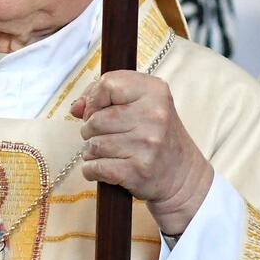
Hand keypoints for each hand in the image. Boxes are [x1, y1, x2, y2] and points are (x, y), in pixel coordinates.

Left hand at [70, 71, 212, 236]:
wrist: (183, 175)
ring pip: (93, 145)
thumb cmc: (157, 137)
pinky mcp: (137, 170)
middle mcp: (153, 115)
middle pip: (95, 118)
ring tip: (108, 153)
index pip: (107, 83)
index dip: (95, 99)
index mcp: (155, 91)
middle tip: (106, 136)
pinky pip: (94, 167)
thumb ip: (107, 98)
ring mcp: (146, 144)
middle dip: (91, 130)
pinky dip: (92, 170)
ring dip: (92, 151)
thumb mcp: (143, 105)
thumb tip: (76, 108)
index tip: (99, 110)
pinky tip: (105, 168)